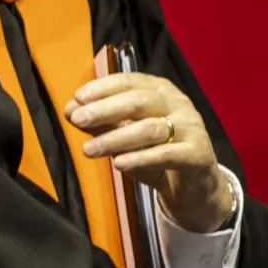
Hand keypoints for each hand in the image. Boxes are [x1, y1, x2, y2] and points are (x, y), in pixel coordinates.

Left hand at [66, 72, 233, 234]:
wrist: (194, 185)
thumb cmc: (158, 153)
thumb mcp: (126, 135)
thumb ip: (101, 122)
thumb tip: (69, 109)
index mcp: (160, 90)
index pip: (129, 82)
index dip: (103, 88)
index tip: (78, 97)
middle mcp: (177, 103)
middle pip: (138, 101)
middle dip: (105, 109)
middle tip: (78, 120)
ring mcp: (190, 127)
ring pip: (149, 128)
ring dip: (116, 138)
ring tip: (89, 150)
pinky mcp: (198, 153)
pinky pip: (166, 154)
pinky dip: (141, 158)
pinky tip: (119, 164)